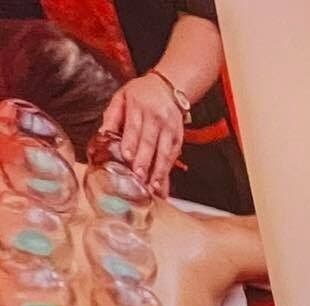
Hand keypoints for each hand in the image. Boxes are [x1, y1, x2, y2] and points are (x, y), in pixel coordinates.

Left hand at [99, 73, 184, 194]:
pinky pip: (174, 156)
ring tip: (153, 187)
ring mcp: (170, 128)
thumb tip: (103, 134)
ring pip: (165, 152)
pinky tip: (163, 184)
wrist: (167, 87)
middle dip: (145, 162)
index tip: (127, 157)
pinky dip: (168, 171)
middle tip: (139, 178)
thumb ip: (112, 116)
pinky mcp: (179, 136)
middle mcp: (157, 118)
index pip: (134, 127)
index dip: (131, 143)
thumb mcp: (121, 98)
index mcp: (139, 107)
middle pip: (151, 142)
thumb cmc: (140, 94)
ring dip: (160, 171)